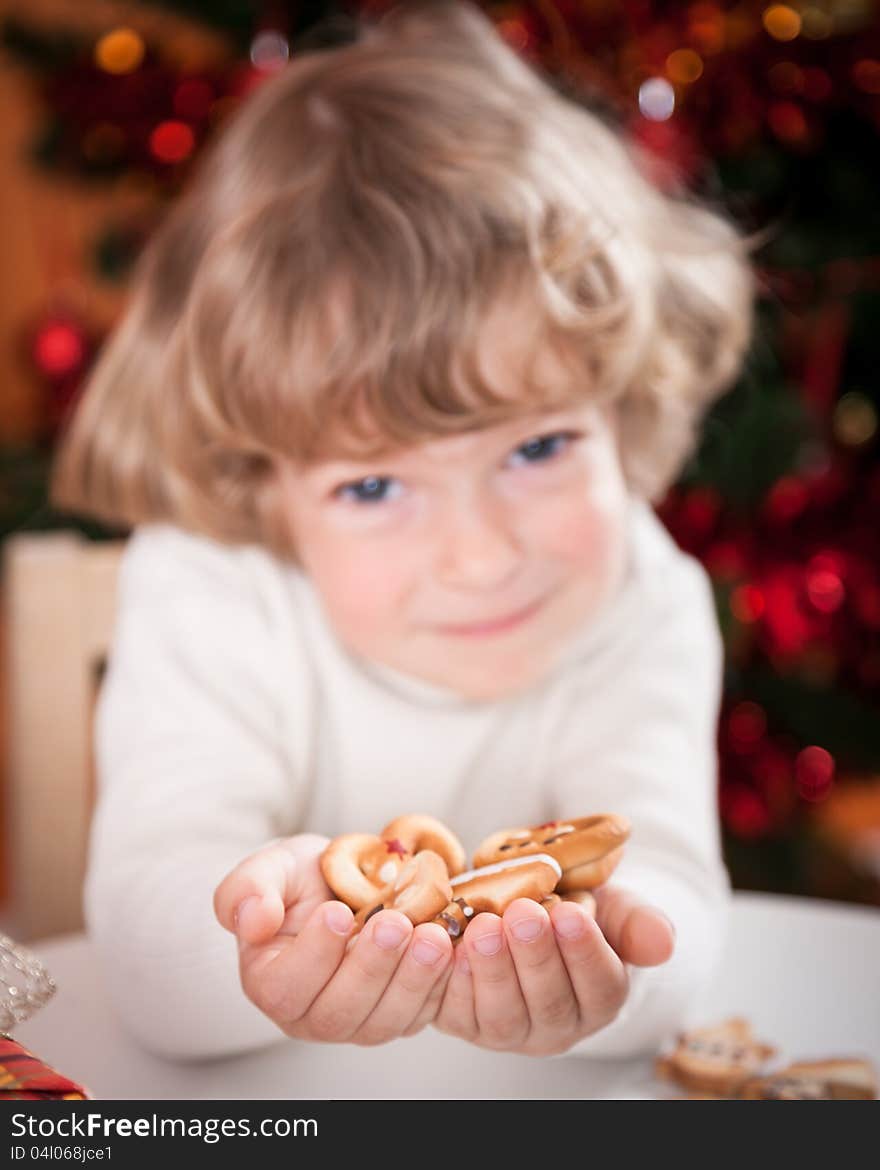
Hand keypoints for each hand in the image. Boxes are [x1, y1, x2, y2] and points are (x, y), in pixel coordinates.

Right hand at [213, 834, 453, 1044]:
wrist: (342, 883)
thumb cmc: (300, 879)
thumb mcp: (268, 868)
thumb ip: (247, 890)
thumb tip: (253, 920)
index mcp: (271, 983)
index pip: (286, 988)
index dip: (314, 955)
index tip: (337, 913)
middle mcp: (312, 1015)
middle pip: (340, 1011)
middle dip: (372, 967)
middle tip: (396, 923)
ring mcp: (359, 1019)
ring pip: (385, 1019)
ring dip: (413, 980)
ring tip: (433, 936)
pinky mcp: (399, 1013)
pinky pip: (422, 1013)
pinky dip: (441, 985)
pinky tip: (455, 949)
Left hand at [433, 885, 674, 1056]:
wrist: (524, 909)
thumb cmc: (574, 910)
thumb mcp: (613, 907)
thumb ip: (638, 923)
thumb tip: (663, 942)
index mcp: (598, 1000)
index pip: (599, 987)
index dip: (584, 951)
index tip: (570, 912)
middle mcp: (553, 1026)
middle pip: (547, 1004)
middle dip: (534, 957)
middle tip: (523, 912)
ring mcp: (505, 1028)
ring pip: (500, 1015)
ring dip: (491, 970)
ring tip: (484, 926)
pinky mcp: (460, 1019)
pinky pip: (450, 1010)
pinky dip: (444, 979)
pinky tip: (441, 943)